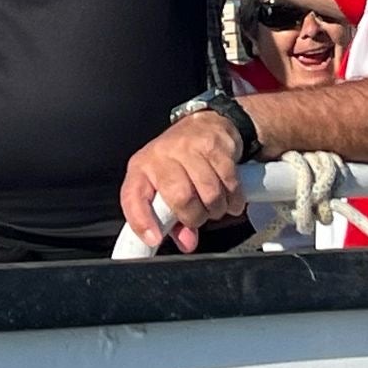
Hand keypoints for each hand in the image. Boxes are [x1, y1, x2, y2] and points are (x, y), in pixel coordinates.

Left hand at [119, 113, 244, 253]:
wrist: (205, 125)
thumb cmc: (180, 162)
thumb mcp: (166, 188)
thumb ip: (173, 221)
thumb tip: (187, 243)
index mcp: (142, 168)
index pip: (134, 196)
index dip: (142, 221)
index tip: (154, 239)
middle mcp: (162, 154)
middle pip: (180, 197)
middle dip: (194, 217)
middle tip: (199, 218)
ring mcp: (189, 147)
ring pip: (209, 192)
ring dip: (216, 209)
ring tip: (214, 206)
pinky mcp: (215, 145)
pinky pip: (229, 182)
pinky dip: (234, 198)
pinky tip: (230, 197)